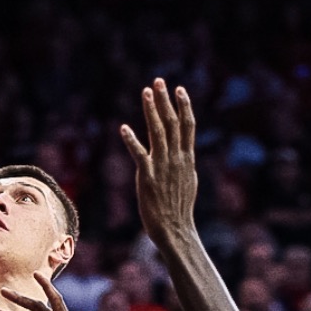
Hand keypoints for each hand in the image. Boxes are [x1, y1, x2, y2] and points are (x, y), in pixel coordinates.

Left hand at [120, 78, 197, 242]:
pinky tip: (123, 128)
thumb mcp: (187, 180)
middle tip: (159, 81)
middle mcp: (176, 159)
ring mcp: (162, 167)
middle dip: (165, 100)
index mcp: (187, 159)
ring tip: (145, 93)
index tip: (179, 89)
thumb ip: (184, 163)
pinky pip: (139, 154)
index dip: (184, 106)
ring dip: (152, 111)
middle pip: (173, 123)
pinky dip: (132, 140)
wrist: (175, 230)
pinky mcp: (148, 177)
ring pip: (158, 132)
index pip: (188, 126)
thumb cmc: (178, 208)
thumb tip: (184, 151)